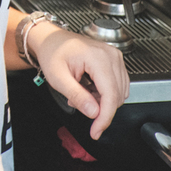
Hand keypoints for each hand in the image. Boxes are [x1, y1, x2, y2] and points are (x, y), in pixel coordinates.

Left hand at [31, 26, 129, 140]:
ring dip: (101, 101)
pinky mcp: (115, 61)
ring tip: (80, 92)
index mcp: (98, 58)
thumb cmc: (52, 52)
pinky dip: (104, 93)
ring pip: (119, 93)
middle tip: (77, 102)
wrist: (52, 39)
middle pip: (117, 96)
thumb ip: (77, 96)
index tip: (96, 131)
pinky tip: (89, 88)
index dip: (104, 117)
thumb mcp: (58, 78)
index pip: (110, 95)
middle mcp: (111, 56)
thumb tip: (94, 112)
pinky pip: (117, 86)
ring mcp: (115, 57)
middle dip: (99, 108)